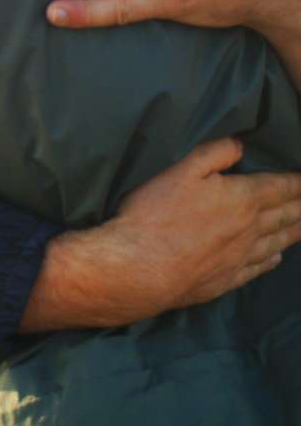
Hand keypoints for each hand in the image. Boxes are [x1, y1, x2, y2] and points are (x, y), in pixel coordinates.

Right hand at [20, 137, 300, 331]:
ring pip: (279, 241)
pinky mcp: (228, 279)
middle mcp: (252, 229)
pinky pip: (260, 267)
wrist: (140, 267)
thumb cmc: (156, 214)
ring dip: (295, 231)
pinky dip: (274, 259)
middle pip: (288, 215)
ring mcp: (242, 257)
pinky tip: (276, 257)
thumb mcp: (180, 171)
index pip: (283, 187)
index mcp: (243, 198)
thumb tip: (240, 146)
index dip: (299, 182)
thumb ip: (213, 154)